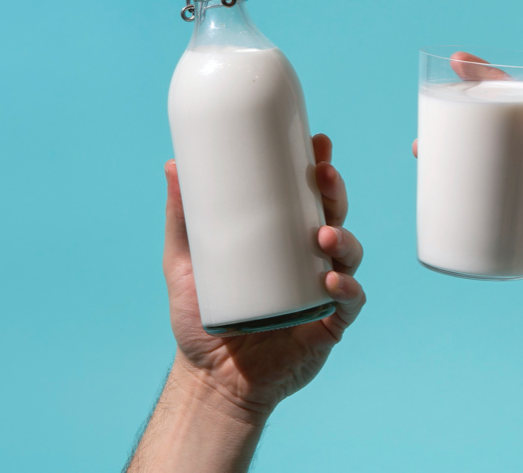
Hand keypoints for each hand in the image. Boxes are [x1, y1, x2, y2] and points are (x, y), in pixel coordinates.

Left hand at [163, 133, 365, 417]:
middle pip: (333, 216)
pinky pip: (350, 301)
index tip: (317, 142)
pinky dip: (348, 288)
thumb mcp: (185, 263)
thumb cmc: (202, 319)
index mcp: (283, 241)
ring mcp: (322, 292)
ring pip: (349, 255)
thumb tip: (173, 164)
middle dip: (335, 192)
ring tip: (322, 236)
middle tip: (323, 175)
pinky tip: (333, 281)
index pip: (308, 197)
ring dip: (343, 239)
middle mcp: (308, 261)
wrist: (211, 380)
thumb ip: (182, 218)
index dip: (319, 169)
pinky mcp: (329, 324)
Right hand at [412, 53, 522, 334]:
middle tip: (428, 119)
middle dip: (453, 119)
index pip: (513, 102)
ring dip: (444, 157)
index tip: (458, 64)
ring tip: (420, 153)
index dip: (485, 80)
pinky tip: (426, 195)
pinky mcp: (502, 228)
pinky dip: (447, 198)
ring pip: (472, 168)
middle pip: (484, 133)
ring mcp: (513, 196)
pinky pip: (469, 207)